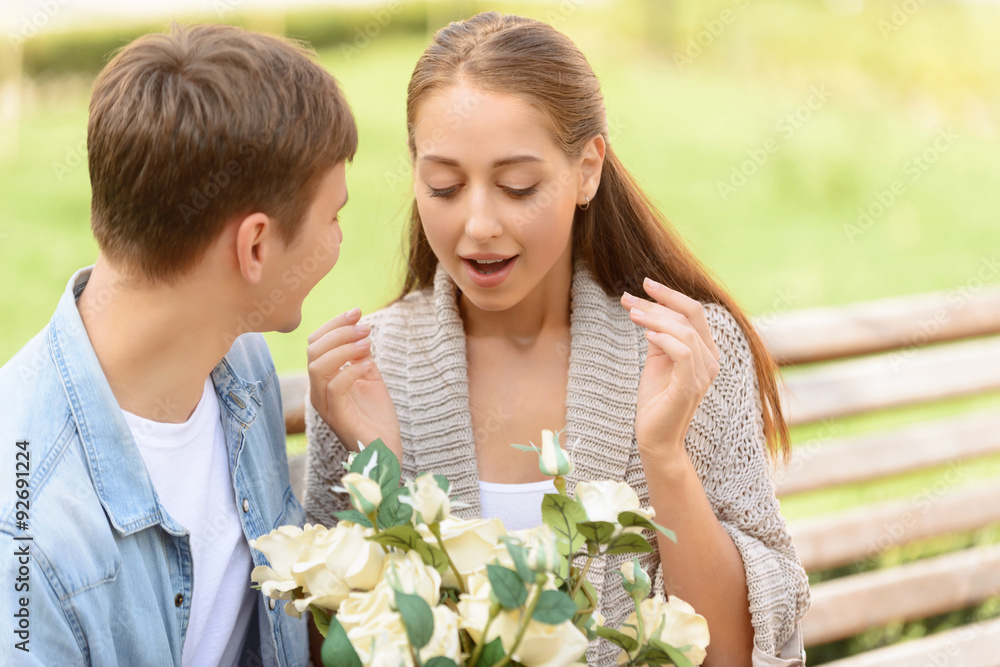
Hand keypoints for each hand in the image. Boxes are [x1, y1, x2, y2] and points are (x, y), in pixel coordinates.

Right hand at [307, 307, 401, 461]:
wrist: (386, 451)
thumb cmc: (377, 417)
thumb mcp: (369, 378)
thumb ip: (361, 356)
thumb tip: (360, 331)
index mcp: (323, 380)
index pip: (315, 344)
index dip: (334, 324)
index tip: (357, 311)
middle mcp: (318, 391)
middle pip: (313, 350)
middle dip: (339, 331)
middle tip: (366, 326)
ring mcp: (325, 405)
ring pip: (318, 366)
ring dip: (344, 348)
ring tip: (368, 342)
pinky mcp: (337, 417)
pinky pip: (335, 387)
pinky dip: (351, 369)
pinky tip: (369, 364)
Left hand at [621, 278, 720, 463]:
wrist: (655, 437)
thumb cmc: (655, 400)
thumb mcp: (657, 361)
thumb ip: (660, 337)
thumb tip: (649, 311)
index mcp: (705, 352)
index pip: (695, 312)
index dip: (670, 295)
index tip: (645, 284)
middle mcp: (710, 360)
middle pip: (691, 315)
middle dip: (659, 301)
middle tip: (629, 298)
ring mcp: (703, 374)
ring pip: (685, 332)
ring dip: (655, 319)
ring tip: (631, 315)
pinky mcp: (690, 386)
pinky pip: (683, 353)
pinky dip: (664, 339)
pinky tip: (646, 336)